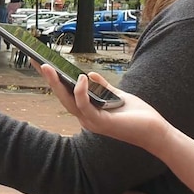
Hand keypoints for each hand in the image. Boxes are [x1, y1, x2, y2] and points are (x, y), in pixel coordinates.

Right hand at [36, 63, 167, 152]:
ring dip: (56, 84)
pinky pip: (85, 106)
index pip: (66, 94)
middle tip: (36, 61)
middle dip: (48, 79)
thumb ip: (103, 87)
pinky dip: (81, 92)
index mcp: (87, 112)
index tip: (41, 64)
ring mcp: (91, 122)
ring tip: (48, 67)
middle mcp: (85, 118)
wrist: (156, 132)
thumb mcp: (118, 96)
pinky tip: (81, 78)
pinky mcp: (100, 122)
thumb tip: (90, 74)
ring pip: (68, 101)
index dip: (53, 80)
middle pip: (61, 97)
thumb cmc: (138, 115)